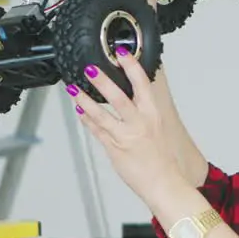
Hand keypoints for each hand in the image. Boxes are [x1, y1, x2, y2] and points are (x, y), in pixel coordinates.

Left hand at [67, 50, 184, 207]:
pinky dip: (86, 119)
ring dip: (85, 100)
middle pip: (118, 96)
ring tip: (74, 89)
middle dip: (103, 81)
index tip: (121, 54)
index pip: (142, 84)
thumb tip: (131, 98)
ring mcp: (125, 136)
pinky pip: (97, 130)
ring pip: (101, 114)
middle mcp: (139, 123)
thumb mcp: (157, 128)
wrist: (164, 183)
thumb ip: (143, 112)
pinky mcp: (114, 148)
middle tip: (90, 69)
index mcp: (153, 115)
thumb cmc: (162, 159)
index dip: (131, 66)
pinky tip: (79, 110)